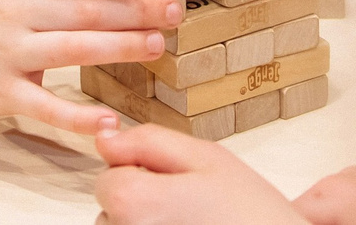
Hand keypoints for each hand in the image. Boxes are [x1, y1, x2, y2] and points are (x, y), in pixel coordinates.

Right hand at [0, 0, 179, 135]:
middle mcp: (9, 14)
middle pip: (80, 9)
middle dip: (132, 10)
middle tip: (173, 9)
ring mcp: (6, 56)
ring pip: (73, 51)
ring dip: (119, 49)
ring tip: (157, 47)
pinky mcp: (1, 95)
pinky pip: (46, 106)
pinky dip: (78, 116)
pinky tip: (109, 120)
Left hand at [94, 124, 308, 224]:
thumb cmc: (251, 213)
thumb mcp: (206, 158)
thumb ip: (148, 142)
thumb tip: (104, 139)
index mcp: (132, 203)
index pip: (107, 180)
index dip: (140, 173)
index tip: (174, 182)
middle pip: (112, 211)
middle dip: (143, 203)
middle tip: (192, 207)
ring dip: (149, 224)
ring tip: (195, 224)